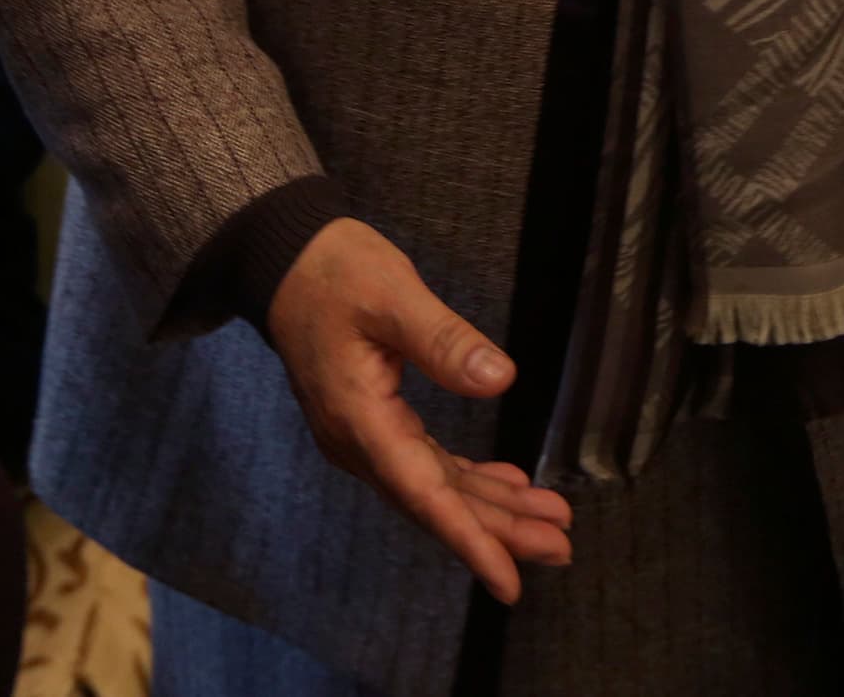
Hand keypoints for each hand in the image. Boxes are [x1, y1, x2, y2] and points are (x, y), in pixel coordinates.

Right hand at [263, 219, 574, 602]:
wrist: (282, 261)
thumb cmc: (334, 271)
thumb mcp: (392, 294)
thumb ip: (443, 340)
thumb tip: (501, 381)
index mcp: (360, 419)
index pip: (422, 493)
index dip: (469, 540)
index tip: (509, 582)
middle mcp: (358, 442)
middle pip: (434, 501)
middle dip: (498, 529)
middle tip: (561, 547)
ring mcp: (363, 435)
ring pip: (433, 487)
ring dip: (490, 507)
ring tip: (550, 523)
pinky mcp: (373, 421)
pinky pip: (424, 465)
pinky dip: (466, 480)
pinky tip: (507, 485)